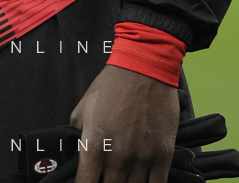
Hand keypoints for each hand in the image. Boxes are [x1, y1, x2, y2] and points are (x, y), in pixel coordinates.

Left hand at [70, 65, 179, 181]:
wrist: (143, 67)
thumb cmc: (112, 84)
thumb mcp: (83, 107)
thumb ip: (78, 135)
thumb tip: (76, 154)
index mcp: (94, 144)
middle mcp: (118, 155)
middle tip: (108, 176)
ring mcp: (142, 157)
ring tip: (123, 176)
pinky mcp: (162, 154)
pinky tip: (143, 182)